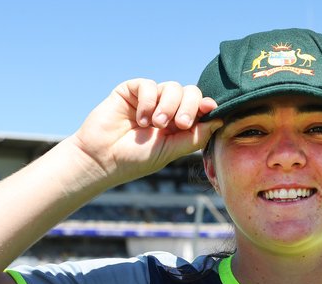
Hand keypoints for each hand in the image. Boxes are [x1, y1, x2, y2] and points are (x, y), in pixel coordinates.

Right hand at [71, 79, 221, 185]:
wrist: (102, 159)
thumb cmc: (135, 159)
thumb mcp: (170, 151)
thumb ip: (194, 136)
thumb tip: (219, 120)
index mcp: (179, 125)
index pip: (200, 108)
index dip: (206, 105)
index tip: (209, 108)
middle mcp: (167, 109)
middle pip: (190, 93)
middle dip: (189, 106)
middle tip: (180, 124)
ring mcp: (149, 99)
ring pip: (173, 87)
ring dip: (168, 106)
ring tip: (155, 125)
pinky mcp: (131, 91)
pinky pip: (150, 85)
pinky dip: (149, 101)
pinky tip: (141, 119)